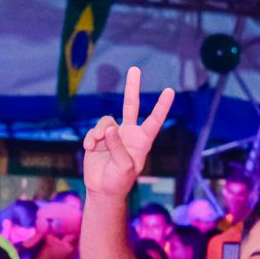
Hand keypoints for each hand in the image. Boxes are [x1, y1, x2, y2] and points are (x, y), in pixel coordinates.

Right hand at [81, 67, 173, 200]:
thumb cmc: (119, 181)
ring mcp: (114, 135)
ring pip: (106, 121)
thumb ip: (117, 146)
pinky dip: (90, 138)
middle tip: (134, 69)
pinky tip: (89, 148)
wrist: (102, 189)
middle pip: (131, 106)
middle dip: (132, 88)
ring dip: (100, 132)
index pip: (154, 120)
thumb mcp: (123, 166)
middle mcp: (129, 134)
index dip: (162, 106)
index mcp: (142, 141)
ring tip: (97, 144)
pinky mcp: (99, 138)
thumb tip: (110, 128)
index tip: (170, 91)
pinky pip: (94, 130)